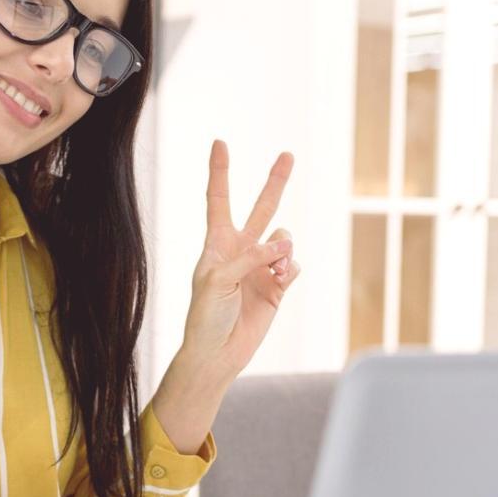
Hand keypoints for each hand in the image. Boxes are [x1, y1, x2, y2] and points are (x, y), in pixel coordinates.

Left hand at [180, 139, 300, 378]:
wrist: (217, 353)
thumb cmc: (205, 317)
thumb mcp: (218, 280)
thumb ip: (250, 256)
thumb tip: (284, 244)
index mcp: (216, 244)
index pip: (218, 200)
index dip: (219, 172)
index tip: (220, 143)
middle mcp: (240, 251)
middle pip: (261, 208)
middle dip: (275, 182)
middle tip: (288, 155)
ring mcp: (260, 268)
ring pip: (284, 239)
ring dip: (283, 248)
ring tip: (274, 267)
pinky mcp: (277, 287)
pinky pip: (292, 265)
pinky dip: (289, 269)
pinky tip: (280, 280)